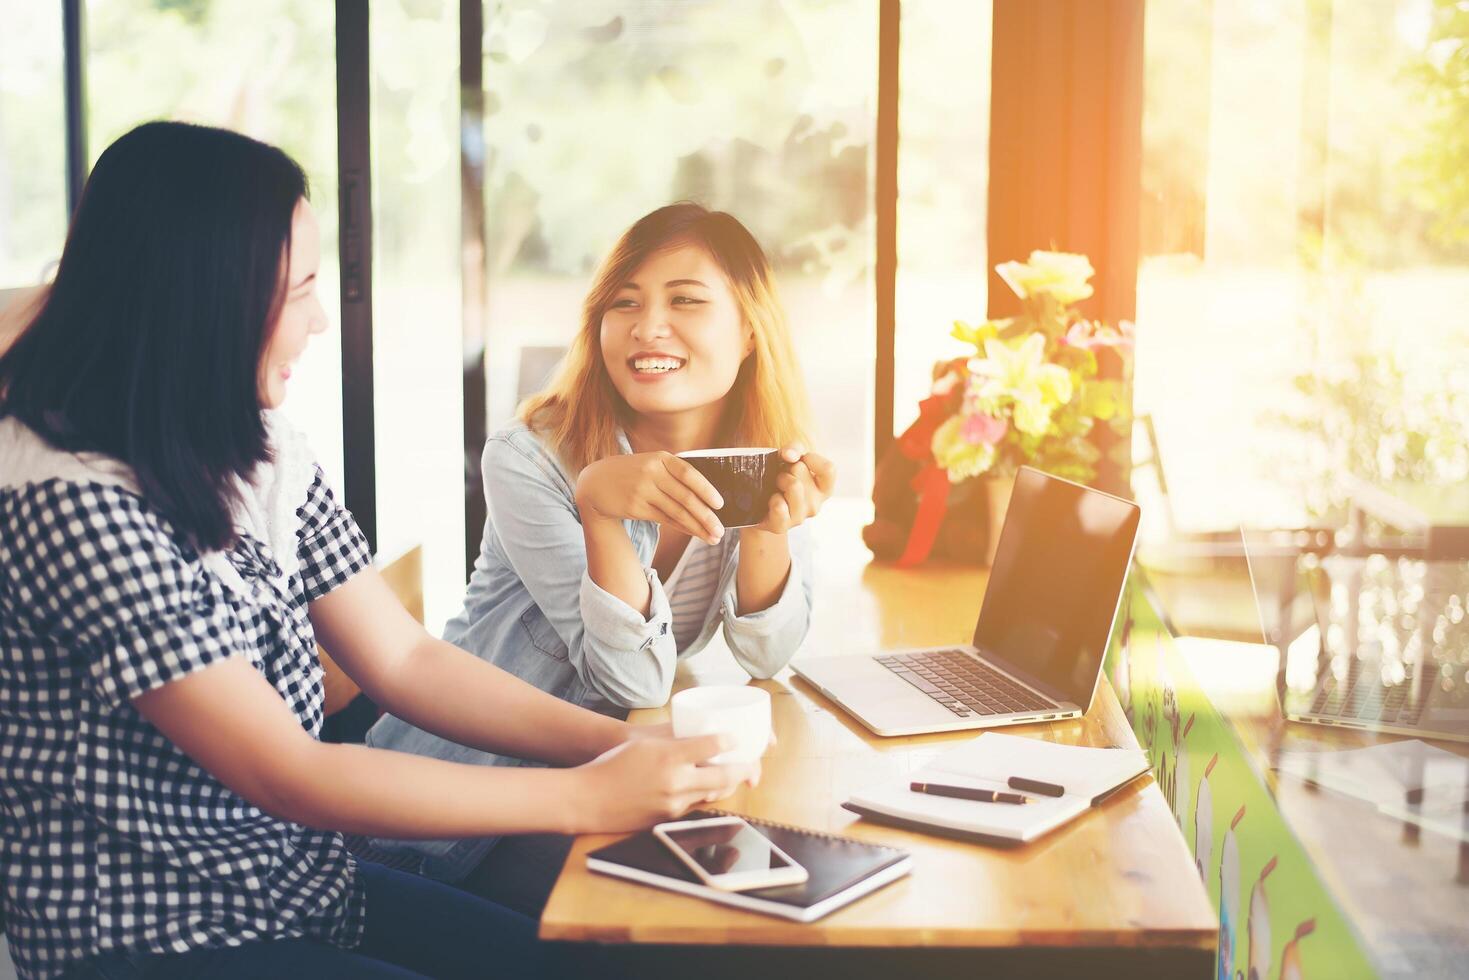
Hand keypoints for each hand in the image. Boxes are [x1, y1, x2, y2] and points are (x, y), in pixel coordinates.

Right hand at [571, 734, 760, 833]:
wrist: (589, 799)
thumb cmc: (613, 765)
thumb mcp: (644, 744)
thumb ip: (674, 741)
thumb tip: (701, 736)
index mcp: (669, 757)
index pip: (711, 746)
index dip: (729, 740)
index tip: (736, 737)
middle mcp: (675, 782)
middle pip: (723, 776)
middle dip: (743, 770)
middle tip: (752, 765)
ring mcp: (674, 804)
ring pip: (713, 794)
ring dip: (727, 785)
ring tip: (735, 776)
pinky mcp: (669, 818)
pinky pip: (696, 806)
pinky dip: (706, 796)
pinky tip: (709, 789)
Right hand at [575, 452, 725, 545]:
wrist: (596, 482)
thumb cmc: (633, 473)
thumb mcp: (651, 464)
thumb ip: (674, 474)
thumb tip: (707, 496)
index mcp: (660, 458)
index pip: (689, 473)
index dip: (706, 489)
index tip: (720, 504)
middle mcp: (651, 472)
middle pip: (685, 497)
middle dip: (706, 516)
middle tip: (721, 530)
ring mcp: (642, 490)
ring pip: (676, 512)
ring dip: (697, 527)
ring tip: (713, 537)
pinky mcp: (635, 507)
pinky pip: (664, 519)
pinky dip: (682, 528)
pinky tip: (694, 533)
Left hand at [751, 445, 835, 535]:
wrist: (757, 505)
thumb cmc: (780, 478)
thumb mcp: (789, 458)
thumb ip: (794, 449)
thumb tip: (790, 455)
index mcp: (823, 489)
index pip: (829, 469)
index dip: (811, 458)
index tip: (799, 459)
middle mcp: (815, 505)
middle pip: (801, 470)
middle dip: (786, 468)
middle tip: (781, 476)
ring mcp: (799, 517)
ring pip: (793, 485)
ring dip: (778, 480)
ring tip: (775, 487)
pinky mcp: (782, 526)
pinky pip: (780, 506)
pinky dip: (772, 498)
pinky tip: (770, 500)